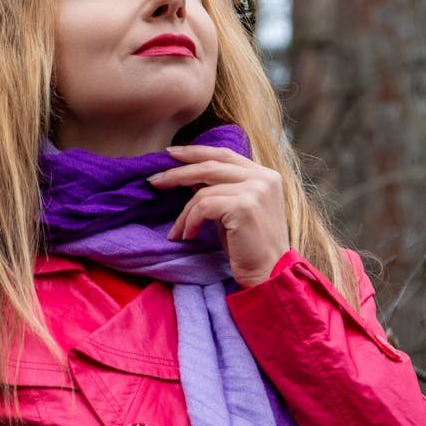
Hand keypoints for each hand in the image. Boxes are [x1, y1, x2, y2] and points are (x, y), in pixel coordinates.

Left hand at [147, 144, 290, 287]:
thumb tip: (190, 176)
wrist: (270, 274)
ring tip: (177, 231)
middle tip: (155, 180)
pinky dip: (190, 222)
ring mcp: (255, 190)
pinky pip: (203, 207)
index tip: (171, 154)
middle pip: (210, 166)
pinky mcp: (244, 206)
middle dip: (178, 172)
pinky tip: (189, 236)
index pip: (224, 154)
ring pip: (203, 192)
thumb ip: (220, 189)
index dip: (195, 152)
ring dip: (184, 213)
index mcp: (264, 175)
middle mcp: (262, 178)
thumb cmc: (249, 246)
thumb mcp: (234, 210)